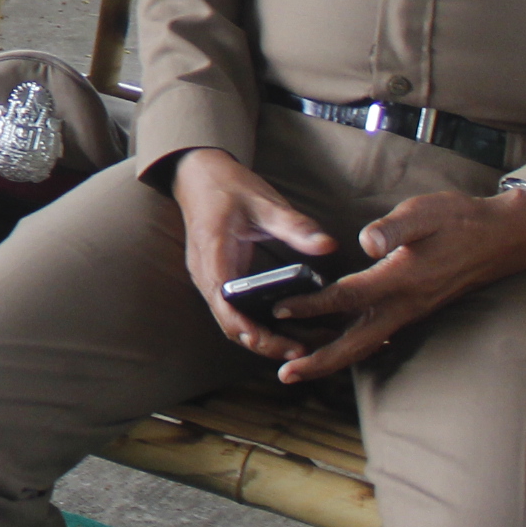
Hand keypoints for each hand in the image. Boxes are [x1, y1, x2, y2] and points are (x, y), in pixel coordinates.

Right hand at [169, 148, 344, 365]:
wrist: (196, 174)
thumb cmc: (227, 186)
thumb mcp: (264, 202)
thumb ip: (295, 226)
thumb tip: (328, 245)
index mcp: (213, 255)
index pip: (227, 305)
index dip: (253, 330)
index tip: (284, 343)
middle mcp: (206, 274)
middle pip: (230, 323)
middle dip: (264, 343)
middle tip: (302, 352)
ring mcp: (208, 279)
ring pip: (231, 322)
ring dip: (261, 338)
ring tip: (299, 347)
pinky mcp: (215, 279)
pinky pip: (233, 312)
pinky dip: (256, 325)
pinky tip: (283, 328)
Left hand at [266, 188, 525, 381]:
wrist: (502, 237)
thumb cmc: (460, 220)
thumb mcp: (425, 212)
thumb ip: (394, 228)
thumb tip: (367, 242)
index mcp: (400, 279)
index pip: (347, 297)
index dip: (312, 305)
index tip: (279, 310)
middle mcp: (405, 304)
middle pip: (355, 342)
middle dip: (320, 361)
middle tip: (284, 374)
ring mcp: (411, 312)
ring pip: (367, 345)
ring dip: (333, 359)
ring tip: (301, 368)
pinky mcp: (415, 312)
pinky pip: (379, 337)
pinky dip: (353, 347)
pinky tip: (336, 346)